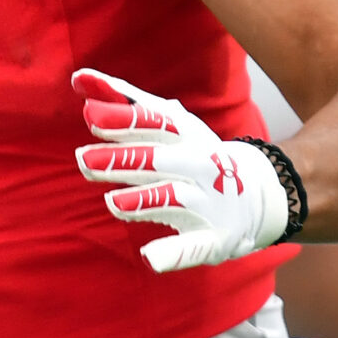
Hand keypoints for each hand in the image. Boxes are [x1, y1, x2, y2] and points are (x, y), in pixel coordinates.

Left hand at [73, 67, 287, 272]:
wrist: (259, 194)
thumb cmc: (194, 153)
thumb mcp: (167, 125)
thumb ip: (124, 103)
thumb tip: (79, 79)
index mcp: (187, 135)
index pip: (153, 122)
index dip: (123, 119)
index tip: (90, 115)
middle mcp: (198, 164)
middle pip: (158, 159)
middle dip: (123, 159)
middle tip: (83, 158)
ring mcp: (208, 202)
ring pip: (172, 198)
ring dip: (143, 200)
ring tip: (113, 202)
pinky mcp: (213, 237)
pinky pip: (193, 246)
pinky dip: (173, 254)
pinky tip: (150, 258)